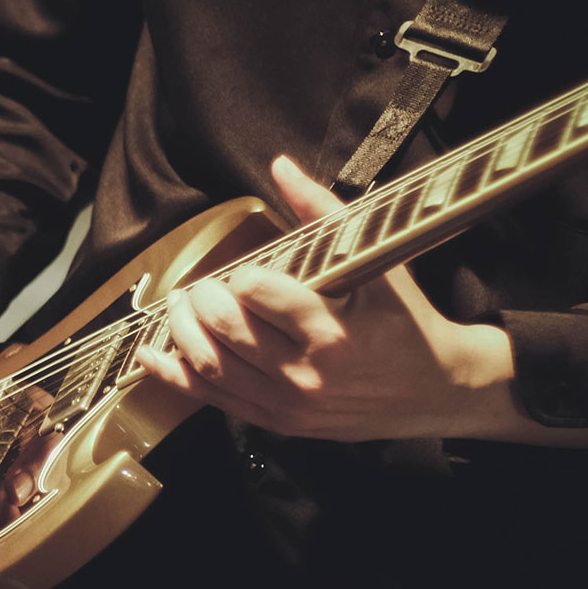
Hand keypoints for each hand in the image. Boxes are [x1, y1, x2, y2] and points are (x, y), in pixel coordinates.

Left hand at [135, 155, 527, 442]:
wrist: (434, 390)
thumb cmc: (404, 322)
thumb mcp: (373, 262)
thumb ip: (322, 211)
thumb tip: (281, 166)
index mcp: (331, 329)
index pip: (258, 293)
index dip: (240, 277)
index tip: (243, 272)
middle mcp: (306, 372)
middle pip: (226, 329)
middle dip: (200, 300)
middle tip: (199, 287)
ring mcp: (288, 403)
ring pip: (211, 365)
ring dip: (181, 332)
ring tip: (180, 308)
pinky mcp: (277, 422)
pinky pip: (212, 399)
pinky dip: (175, 375)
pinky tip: (153, 354)